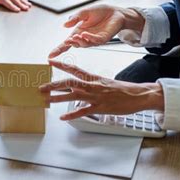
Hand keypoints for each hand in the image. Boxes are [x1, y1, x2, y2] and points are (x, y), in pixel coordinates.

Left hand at [39, 60, 163, 119]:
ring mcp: (95, 97)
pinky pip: (83, 111)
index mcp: (94, 78)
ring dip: (58, 98)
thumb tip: (82, 87)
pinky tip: (63, 117)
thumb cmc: (123, 90)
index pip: (75, 69)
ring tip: (46, 100)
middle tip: (41, 87)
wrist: (138, 95)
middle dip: (54, 85)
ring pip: (73, 96)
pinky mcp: (100, 108)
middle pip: (69, 83)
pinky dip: (72, 115)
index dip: (62, 65)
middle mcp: (92, 86)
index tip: (50, 62)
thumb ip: (93, 85)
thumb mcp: (106, 83)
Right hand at [49, 5, 144, 57]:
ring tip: (76, 36)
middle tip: (67, 41)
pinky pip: (95, 41)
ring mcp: (94, 40)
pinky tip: (85, 34)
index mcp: (78, 32)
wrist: (115, 12)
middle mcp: (84, 38)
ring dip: (79, 41)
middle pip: (74, 45)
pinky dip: (89, 38)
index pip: (66, 43)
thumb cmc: (100, 12)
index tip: (50, 56)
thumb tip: (64, 24)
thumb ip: (74, 18)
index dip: (58, 50)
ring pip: (84, 44)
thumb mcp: (84, 13)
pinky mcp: (103, 39)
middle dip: (69, 44)